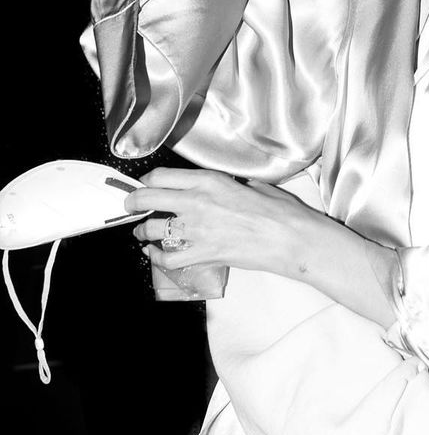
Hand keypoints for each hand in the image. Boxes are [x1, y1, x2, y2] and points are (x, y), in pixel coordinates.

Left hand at [128, 167, 319, 278]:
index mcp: (210, 181)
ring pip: (152, 230)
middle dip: (132, 202)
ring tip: (145, 233)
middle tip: (131, 206)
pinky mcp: (202, 254)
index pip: (161, 176)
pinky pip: (167, 258)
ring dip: (144, 232)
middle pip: (147, 199)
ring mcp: (197, 231)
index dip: (146, 181)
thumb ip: (228, 186)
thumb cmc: (280, 212)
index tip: (145, 185)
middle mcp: (197, 203)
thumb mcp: (252, 186)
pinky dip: (156, 257)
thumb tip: (220, 189)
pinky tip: (155, 254)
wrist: (291, 239)